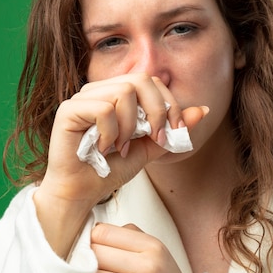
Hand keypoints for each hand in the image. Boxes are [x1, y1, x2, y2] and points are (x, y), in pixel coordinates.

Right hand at [33, 74, 207, 256]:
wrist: (81, 193)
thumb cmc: (109, 170)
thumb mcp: (150, 148)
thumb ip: (172, 129)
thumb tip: (204, 109)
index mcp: (116, 93)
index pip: (152, 81)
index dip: (169, 105)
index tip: (173, 134)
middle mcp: (99, 90)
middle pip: (141, 79)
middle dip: (157, 111)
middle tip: (155, 139)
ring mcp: (82, 98)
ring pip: (124, 91)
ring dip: (131, 126)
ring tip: (122, 147)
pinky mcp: (68, 110)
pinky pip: (103, 109)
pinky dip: (110, 133)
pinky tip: (104, 149)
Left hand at [85, 223, 193, 272]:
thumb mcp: (156, 251)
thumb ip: (129, 235)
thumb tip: (95, 230)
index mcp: (153, 246)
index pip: (105, 232)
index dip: (90, 239)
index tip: (89, 247)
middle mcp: (149, 266)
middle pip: (97, 253)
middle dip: (85, 260)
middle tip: (85, 266)